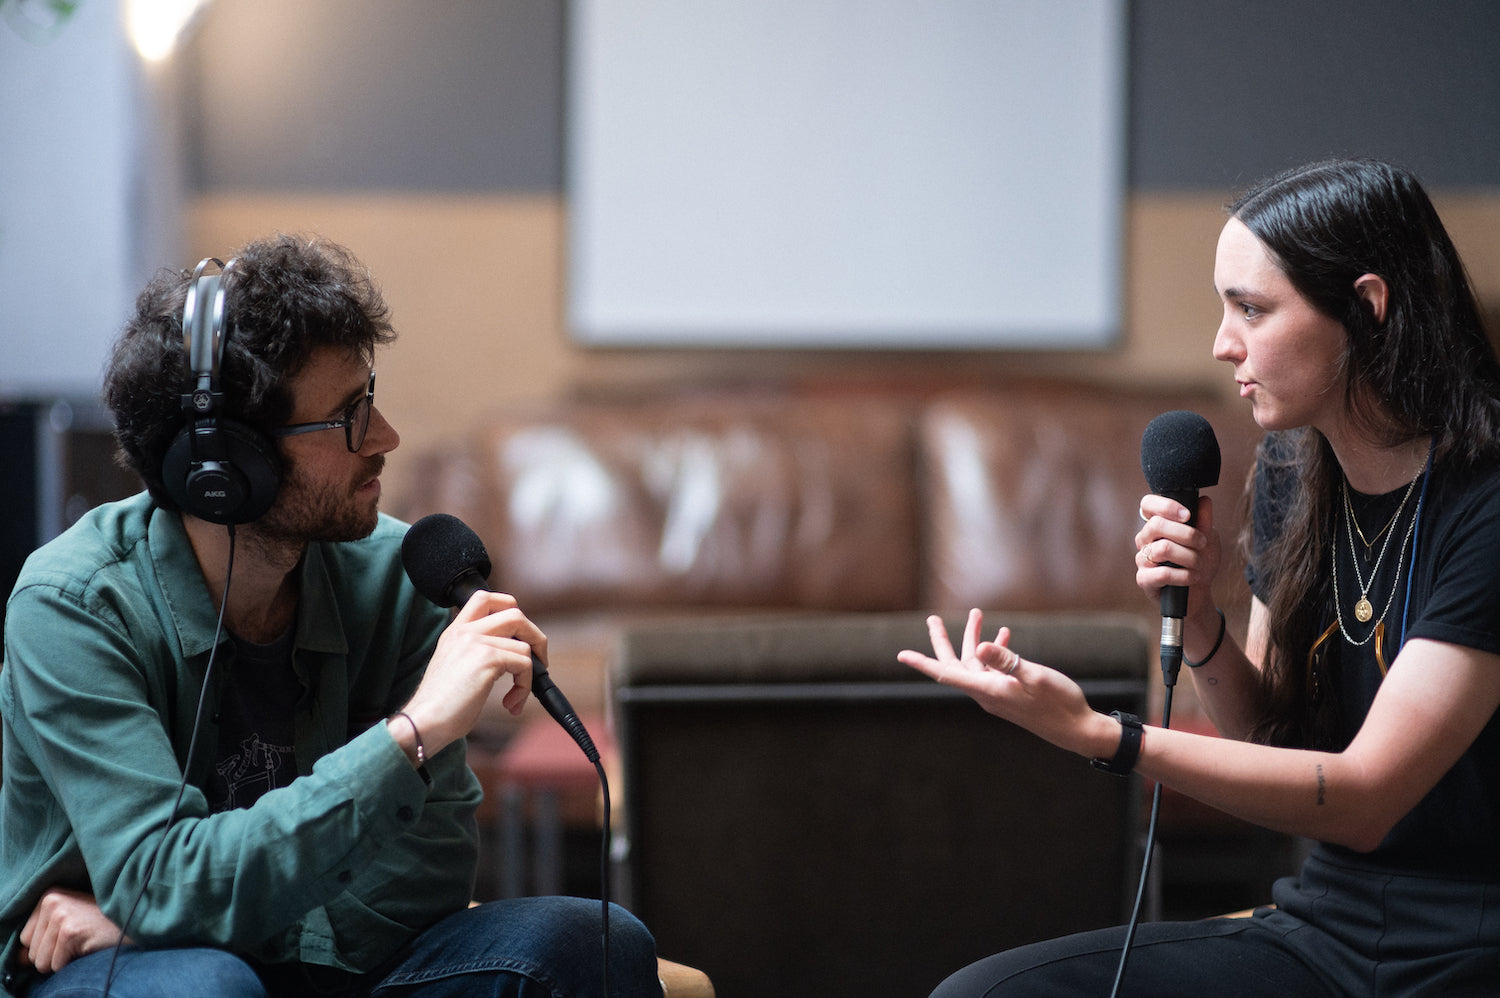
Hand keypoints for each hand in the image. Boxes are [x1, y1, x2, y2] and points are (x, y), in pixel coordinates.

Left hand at [18, 888, 125, 973]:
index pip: (26, 939)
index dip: (47, 945)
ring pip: (41, 961)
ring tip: (84, 942)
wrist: (136, 920)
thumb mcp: (68, 922)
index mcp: (49, 896)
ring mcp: (60, 915)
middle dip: (54, 954)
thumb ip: (41, 937)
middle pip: (31, 952)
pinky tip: (89, 945)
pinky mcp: (69, 931)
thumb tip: (20, 959)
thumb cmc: (102, 924)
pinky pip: (57, 965)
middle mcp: (51, 901)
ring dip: (63, 960)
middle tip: (80, 939)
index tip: (70, 934)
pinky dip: (73, 963)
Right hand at [398, 591, 548, 755]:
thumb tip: (516, 652)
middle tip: (537, 664)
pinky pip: (525, 665)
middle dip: (535, 638)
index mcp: (455, 631)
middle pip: (515, 613)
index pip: (486, 598)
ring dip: (529, 675)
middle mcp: (464, 631)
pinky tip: (511, 704)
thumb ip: (478, 651)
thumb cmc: (441, 707)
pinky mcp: (487, 658)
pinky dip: (525, 687)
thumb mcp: (457, 667)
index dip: (510, 610)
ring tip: (516, 696)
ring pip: (525, 644)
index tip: (519, 637)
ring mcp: (475, 641)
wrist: (424, 723)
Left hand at [898, 609, 1113, 757]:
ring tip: (977, 615)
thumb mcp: (1034, 677)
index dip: (923, 663)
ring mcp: (998, 694)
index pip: (947, 674)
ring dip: (974, 640)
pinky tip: (1003, 636)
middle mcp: (987, 693)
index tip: (901, 655)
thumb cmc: (1059, 704)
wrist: (1077, 730)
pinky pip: (994, 669)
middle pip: (955, 665)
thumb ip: (1006, 661)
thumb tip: (978, 648)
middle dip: (943, 641)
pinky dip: (996, 652)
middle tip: (931, 619)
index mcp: (988, 691)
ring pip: (976, 664)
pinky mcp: (1010, 693)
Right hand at [1135, 492, 1221, 616]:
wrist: (1199, 593)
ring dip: (1189, 557)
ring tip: (1199, 564)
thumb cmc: (1199, 563)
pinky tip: (1193, 577)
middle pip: (1157, 525)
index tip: (1187, 515)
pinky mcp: (1144, 579)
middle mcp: (1145, 540)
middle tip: (1202, 543)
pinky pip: (1162, 573)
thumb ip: (1204, 521)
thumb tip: (1204, 500)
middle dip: (1186, 534)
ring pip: (1162, 549)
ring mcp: (1142, 559)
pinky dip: (1184, 576)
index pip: (1148, 504)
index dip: (1165, 505)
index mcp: (1157, 525)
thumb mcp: (1208, 539)